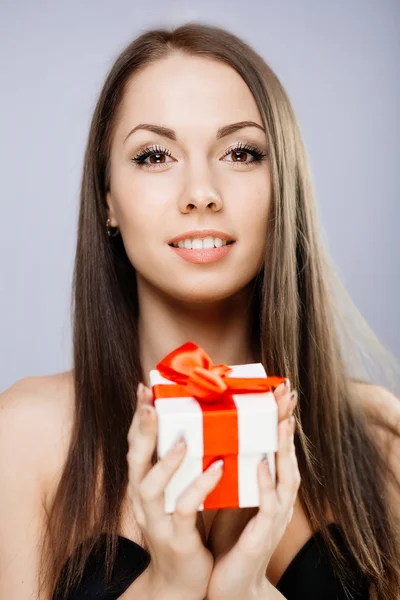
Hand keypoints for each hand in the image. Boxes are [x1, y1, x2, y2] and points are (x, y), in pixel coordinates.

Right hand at [127, 382, 223, 599]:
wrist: (181, 581)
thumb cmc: (182, 527)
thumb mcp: (175, 491)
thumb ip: (178, 463)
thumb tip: (194, 423)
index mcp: (144, 484)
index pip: (136, 445)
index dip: (138, 417)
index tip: (144, 388)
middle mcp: (143, 499)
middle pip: (135, 460)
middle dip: (143, 429)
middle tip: (151, 402)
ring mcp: (157, 520)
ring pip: (152, 486)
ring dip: (166, 461)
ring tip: (184, 438)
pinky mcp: (177, 538)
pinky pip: (186, 510)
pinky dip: (199, 487)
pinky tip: (217, 468)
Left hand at [206, 382, 299, 599]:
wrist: (230, 585)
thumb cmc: (231, 538)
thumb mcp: (231, 496)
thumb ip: (231, 469)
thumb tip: (217, 435)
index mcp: (268, 486)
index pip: (276, 446)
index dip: (278, 418)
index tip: (278, 390)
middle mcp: (276, 497)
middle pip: (287, 453)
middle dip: (287, 422)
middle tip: (287, 392)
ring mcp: (273, 516)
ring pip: (285, 476)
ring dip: (284, 446)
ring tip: (281, 419)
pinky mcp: (263, 535)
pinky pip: (268, 505)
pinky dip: (267, 483)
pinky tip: (261, 462)